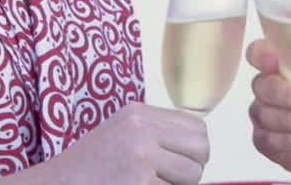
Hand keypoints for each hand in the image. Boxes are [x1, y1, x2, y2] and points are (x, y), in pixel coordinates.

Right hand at [0, 102, 208, 183]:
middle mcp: (141, 128)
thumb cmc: (89, 168)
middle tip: (169, 180)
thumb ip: (157, 133)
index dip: (194, 151)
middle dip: (193, 169)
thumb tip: (201, 148)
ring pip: (193, 175)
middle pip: (202, 148)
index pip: (197, 127)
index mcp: (138, 113)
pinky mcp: (139, 182)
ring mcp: (140, 155)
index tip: (179, 163)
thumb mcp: (121, 134)